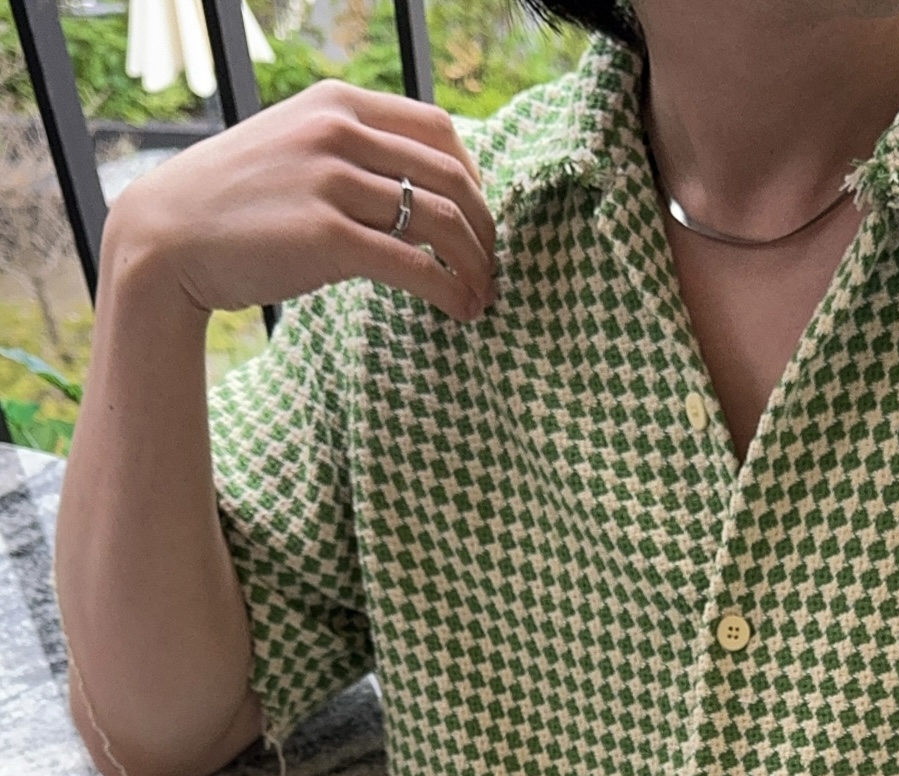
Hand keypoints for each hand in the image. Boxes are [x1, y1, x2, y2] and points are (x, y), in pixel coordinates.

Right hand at [104, 79, 494, 324]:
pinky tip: (459, 312)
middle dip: (486, 229)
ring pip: (442, 221)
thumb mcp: (294, 151)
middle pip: (452, 176)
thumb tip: (416, 190)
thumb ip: (351, 155)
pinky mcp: (327, 238)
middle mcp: (339, 133)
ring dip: (476, 265)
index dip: (475, 178)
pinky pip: (414, 265)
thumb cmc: (235, 204)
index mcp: (337, 104)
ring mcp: (333, 183)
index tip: (479, 220)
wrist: (167, 237)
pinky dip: (449, 291)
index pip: (439, 129)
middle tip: (494, 268)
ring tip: (483, 297)